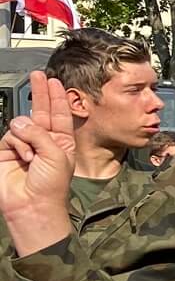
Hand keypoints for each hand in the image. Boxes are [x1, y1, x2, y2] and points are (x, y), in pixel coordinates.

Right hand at [0, 72, 80, 254]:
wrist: (32, 205)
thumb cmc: (51, 186)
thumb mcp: (56, 155)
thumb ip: (40, 133)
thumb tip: (21, 121)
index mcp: (61, 142)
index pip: (59, 114)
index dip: (57, 98)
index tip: (55, 82)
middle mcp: (43, 140)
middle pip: (40, 111)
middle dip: (40, 93)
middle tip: (38, 75)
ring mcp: (25, 145)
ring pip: (22, 124)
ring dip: (28, 137)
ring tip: (32, 156)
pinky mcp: (7, 150)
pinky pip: (10, 135)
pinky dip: (17, 145)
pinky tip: (23, 158)